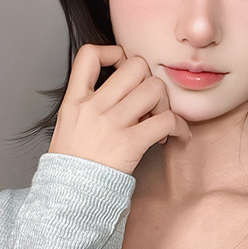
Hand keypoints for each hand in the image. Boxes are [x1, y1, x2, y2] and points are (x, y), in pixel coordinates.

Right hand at [48, 44, 190, 173]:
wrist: (69, 196)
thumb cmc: (73, 163)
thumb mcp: (68, 124)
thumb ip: (88, 102)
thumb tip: (123, 88)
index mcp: (75, 100)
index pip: (88, 55)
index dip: (113, 52)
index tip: (123, 68)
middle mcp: (93, 107)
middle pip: (135, 66)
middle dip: (149, 79)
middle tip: (149, 100)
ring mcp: (112, 124)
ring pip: (155, 89)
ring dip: (164, 103)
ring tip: (159, 119)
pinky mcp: (131, 143)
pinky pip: (167, 120)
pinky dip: (179, 127)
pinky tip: (176, 136)